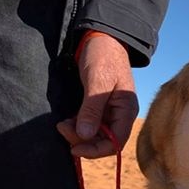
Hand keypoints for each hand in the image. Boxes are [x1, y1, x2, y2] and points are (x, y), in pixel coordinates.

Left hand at [57, 33, 138, 158]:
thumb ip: (92, 109)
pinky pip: (88, 125)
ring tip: (62, 123)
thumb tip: (85, 135)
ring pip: (94, 135)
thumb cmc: (103, 56)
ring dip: (78, 134)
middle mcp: (119, 116)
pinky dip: (77, 127)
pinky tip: (67, 120)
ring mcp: (108, 113)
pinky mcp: (97, 108)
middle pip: (104, 141)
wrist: (101, 38)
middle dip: (83, 140)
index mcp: (126, 111)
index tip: (74, 148)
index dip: (96, 150)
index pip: (115, 142)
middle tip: (62, 127)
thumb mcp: (97, 81)